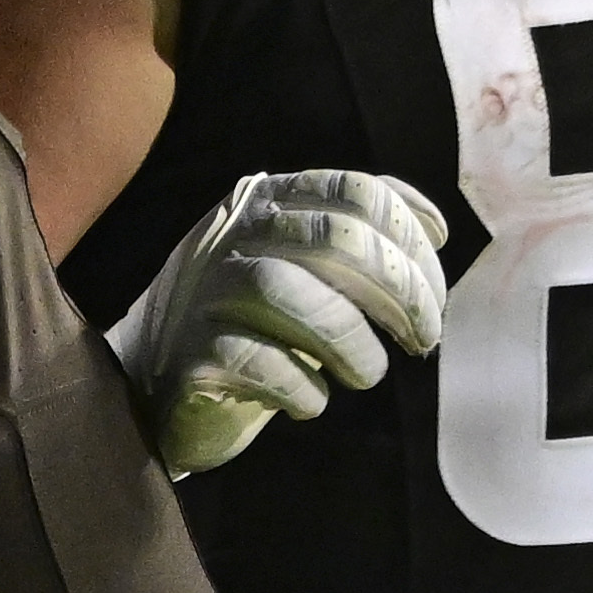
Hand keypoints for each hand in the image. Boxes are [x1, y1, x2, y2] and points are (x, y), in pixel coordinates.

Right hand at [112, 171, 452, 477]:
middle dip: (402, 292)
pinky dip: (302, 388)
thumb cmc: (253, 325)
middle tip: (424, 339)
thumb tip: (433, 229)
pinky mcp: (192, 356)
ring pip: (291, 294)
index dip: (411, 243)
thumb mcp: (302, 266)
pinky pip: (259, 362)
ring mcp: (207, 292)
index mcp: (268, 200)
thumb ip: (358, 238)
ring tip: (366, 373)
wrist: (156, 384)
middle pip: (337, 239)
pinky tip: (311, 401)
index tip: (435, 295)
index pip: (357, 191)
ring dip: (352, 343)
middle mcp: (234, 234)